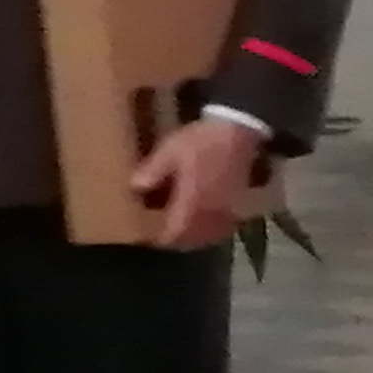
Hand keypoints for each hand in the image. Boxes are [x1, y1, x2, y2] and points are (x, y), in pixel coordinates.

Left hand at [131, 116, 264, 252]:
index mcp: (192, 203)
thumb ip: (153, 171)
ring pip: (208, 237)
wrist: (238, 132)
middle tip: (161, 235)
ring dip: (193, 239)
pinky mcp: (237, 206)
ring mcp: (227, 212)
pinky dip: (210, 232)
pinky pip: (223, 230)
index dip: (161, 239)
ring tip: (179, 231)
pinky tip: (201, 223)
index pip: (175, 233)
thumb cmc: (202, 141)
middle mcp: (211, 214)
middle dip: (176, 240)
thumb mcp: (171, 150)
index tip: (148, 238)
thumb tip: (134, 187)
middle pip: (192, 240)